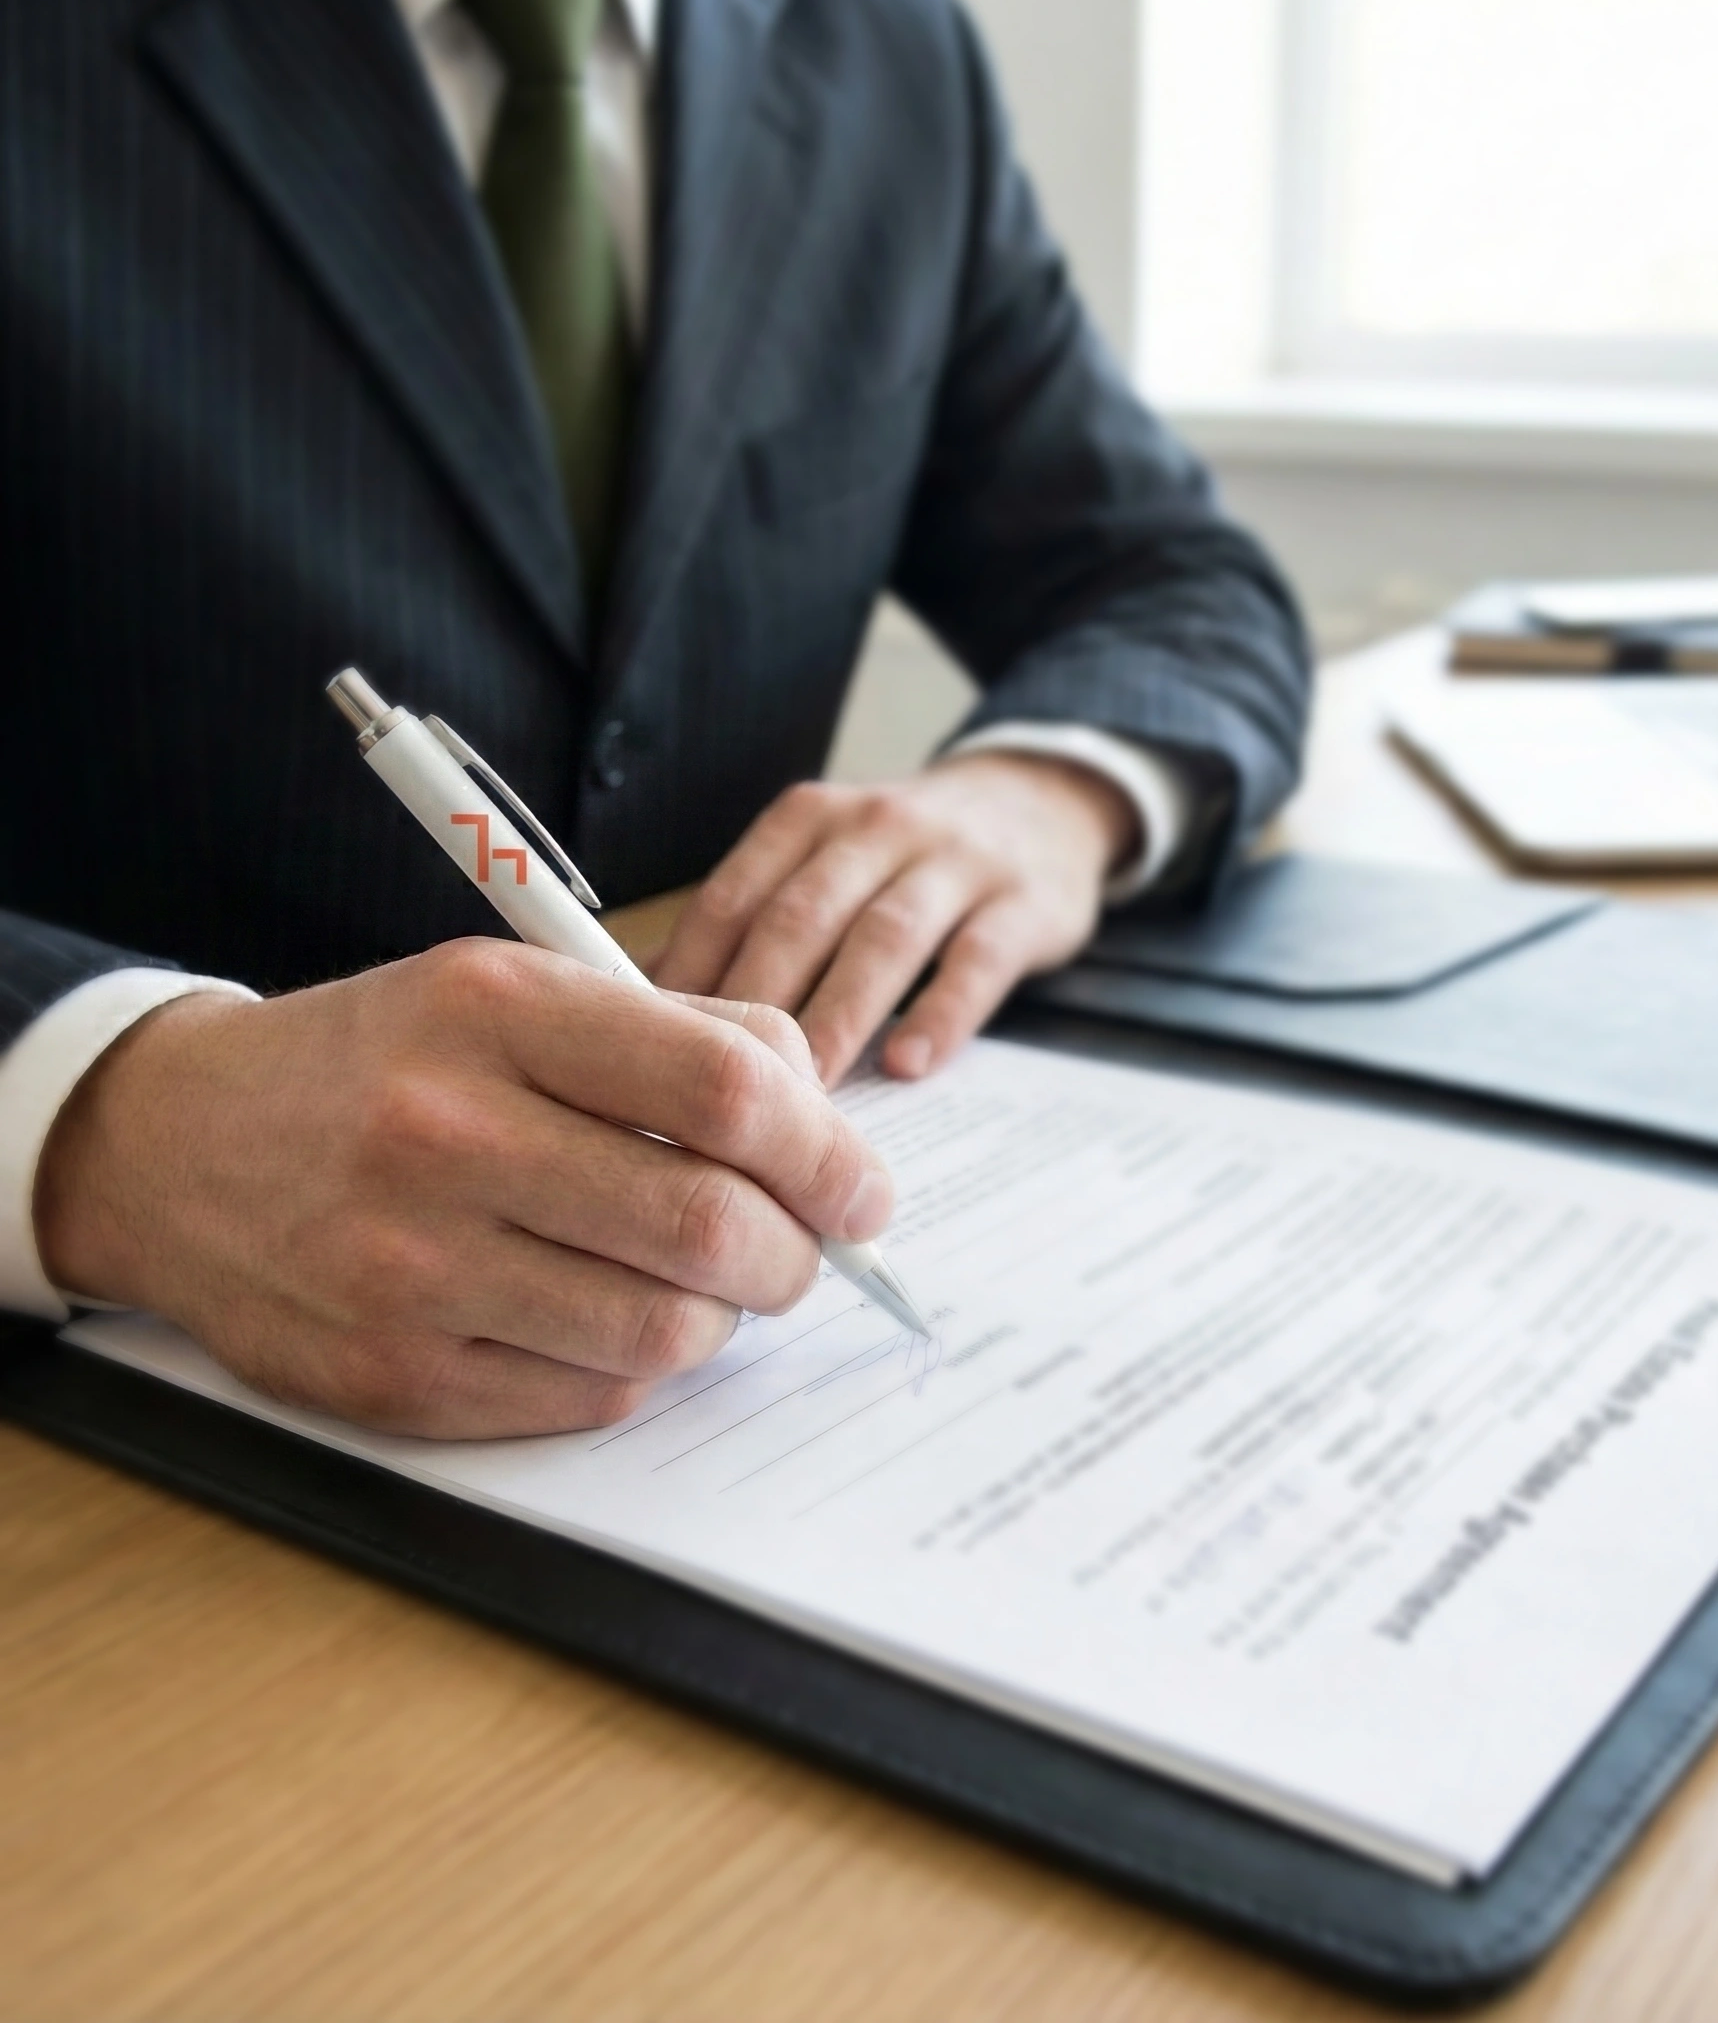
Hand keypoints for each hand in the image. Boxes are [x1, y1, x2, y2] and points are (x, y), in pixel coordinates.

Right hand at [32, 942, 891, 1437]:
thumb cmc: (386, 1063)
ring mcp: (411, 1269)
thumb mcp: (516, 992)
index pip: (726, 1091)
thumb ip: (682, 1038)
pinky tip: (602, 1316)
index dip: (828, 1152)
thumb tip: (826, 1128)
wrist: (179, 1147)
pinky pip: (589, 1400)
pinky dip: (633, 1369)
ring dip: (719, 1318)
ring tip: (699, 1282)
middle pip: (710, 1226)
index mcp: (497, 1014)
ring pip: (663, 1333)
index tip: (863, 1191)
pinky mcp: (392, 1378)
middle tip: (796, 1248)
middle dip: (794, 1253)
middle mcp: (446, 1136)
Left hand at [652, 753, 1137, 1086]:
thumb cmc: (906, 859)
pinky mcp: (1024, 903)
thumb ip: (765, 923)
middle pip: (802, 918)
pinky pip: (977, 960)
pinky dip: (941, 1014)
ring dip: (839, 1015)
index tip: (658, 1051)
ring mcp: (954, 862)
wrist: (1043, 803)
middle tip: (722, 1091)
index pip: (734, 896)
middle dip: (757, 1005)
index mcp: (810, 820)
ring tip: (808, 1095)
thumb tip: (669, 1024)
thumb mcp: (832, 860)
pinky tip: (909, 1065)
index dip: (692, 974)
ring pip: (883, 938)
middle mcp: (877, 828)